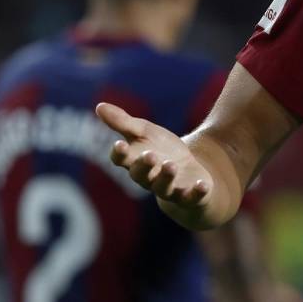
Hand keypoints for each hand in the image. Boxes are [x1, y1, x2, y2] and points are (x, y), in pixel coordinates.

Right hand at [96, 102, 214, 212]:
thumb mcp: (144, 132)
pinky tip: (203, 185)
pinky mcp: (190, 195)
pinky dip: (197, 192)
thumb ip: (122, 122)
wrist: (186, 173)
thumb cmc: (160, 150)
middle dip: (144, 166)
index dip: (119, 154)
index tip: (119, 145)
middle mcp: (149, 178)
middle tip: (150, 155)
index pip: (122, 160)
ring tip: (170, 165)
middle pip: (142, 175)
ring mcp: (170, 188)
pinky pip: (193, 197)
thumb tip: (99, 106)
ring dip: (166, 177)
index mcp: (135, 161)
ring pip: (164, 188)